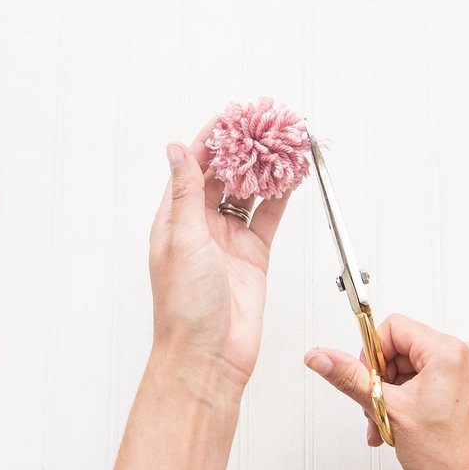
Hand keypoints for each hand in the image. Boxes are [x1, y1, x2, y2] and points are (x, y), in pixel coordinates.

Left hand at [115, 118, 291, 469]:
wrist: (210, 355)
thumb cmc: (185, 306)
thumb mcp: (182, 239)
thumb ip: (185, 192)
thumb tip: (175, 148)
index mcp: (175, 217)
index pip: (194, 165)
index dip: (213, 137)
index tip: (234, 114)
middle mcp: (201, 223)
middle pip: (225, 173)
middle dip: (245, 147)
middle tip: (266, 122)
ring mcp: (228, 238)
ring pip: (250, 191)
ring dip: (265, 167)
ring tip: (283, 141)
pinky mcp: (253, 253)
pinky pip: (269, 215)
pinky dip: (282, 194)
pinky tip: (293, 175)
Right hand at [304, 314, 468, 469]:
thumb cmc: (452, 458)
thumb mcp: (390, 412)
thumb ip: (351, 379)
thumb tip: (321, 357)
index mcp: (448, 353)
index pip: (394, 328)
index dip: (373, 355)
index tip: (368, 379)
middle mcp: (463, 357)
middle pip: (402, 350)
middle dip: (382, 382)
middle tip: (375, 408)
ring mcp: (467, 375)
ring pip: (412, 370)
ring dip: (392, 396)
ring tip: (387, 424)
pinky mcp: (467, 390)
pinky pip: (427, 383)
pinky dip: (409, 402)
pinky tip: (401, 426)